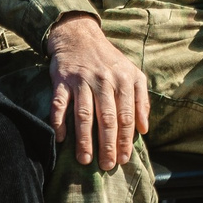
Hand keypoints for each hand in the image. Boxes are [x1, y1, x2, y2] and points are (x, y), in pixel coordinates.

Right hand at [47, 13, 149, 170]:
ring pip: (84, 114)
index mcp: (123, 80)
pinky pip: (59, 104)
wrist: (80, 36)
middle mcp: (104, 80)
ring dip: (84, 139)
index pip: (126, 116)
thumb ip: (141, 100)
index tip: (124, 159)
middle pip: (107, 118)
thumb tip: (144, 129)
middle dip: (108, 144)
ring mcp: (81, 80)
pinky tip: (60, 139)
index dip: (125, 140)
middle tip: (107, 165)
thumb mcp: (132, 74)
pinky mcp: (62, 80)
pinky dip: (59, 122)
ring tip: (84, 159)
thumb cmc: (109, 60)